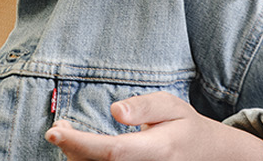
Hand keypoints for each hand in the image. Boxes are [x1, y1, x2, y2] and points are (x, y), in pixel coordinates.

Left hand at [44, 92, 262, 160]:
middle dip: (71, 148)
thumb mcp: (172, 106)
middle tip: (59, 127)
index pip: (113, 152)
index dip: (80, 144)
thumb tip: (115, 110)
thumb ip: (144, 106)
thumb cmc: (184, 127)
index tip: (55, 132)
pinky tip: (80, 149)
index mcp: (158, 150)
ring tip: (67, 134)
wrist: (208, 156)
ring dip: (75, 156)